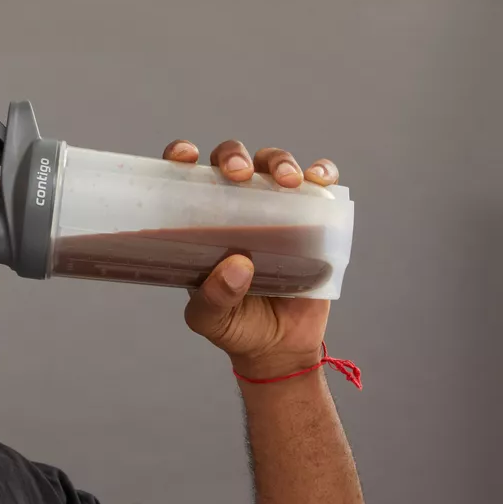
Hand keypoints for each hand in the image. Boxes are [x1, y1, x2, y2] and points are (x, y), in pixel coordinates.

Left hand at [161, 138, 339, 379]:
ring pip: (274, 163)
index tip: (186, 157)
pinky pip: (317, 185)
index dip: (181, 156)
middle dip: (235, 156)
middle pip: (232, 160)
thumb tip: (236, 266)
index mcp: (200, 223)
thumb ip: (213, 299)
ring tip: (288, 182)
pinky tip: (320, 179)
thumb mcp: (211, 320)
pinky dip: (321, 173)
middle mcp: (235, 206)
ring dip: (280, 161)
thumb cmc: (236, 326)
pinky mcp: (311, 218)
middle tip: (240, 174)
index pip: (185, 178)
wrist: (281, 347)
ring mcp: (275, 209)